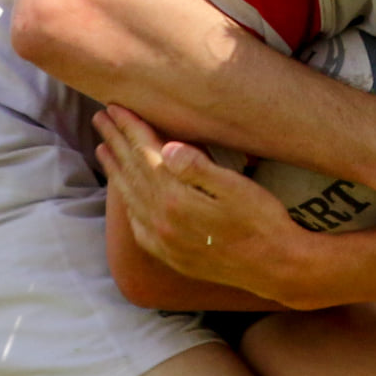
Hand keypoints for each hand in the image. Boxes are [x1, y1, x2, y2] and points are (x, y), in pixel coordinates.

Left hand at [95, 104, 300, 297]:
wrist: (276, 268)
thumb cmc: (264, 222)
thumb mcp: (237, 188)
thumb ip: (199, 168)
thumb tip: (167, 148)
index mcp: (177, 199)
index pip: (145, 154)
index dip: (130, 128)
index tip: (114, 107)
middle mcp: (163, 221)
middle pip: (132, 174)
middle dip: (115, 143)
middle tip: (100, 119)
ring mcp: (165, 241)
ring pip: (131, 199)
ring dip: (116, 171)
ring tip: (103, 149)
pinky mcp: (171, 255)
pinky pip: (139, 227)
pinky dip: (128, 206)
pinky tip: (127, 197)